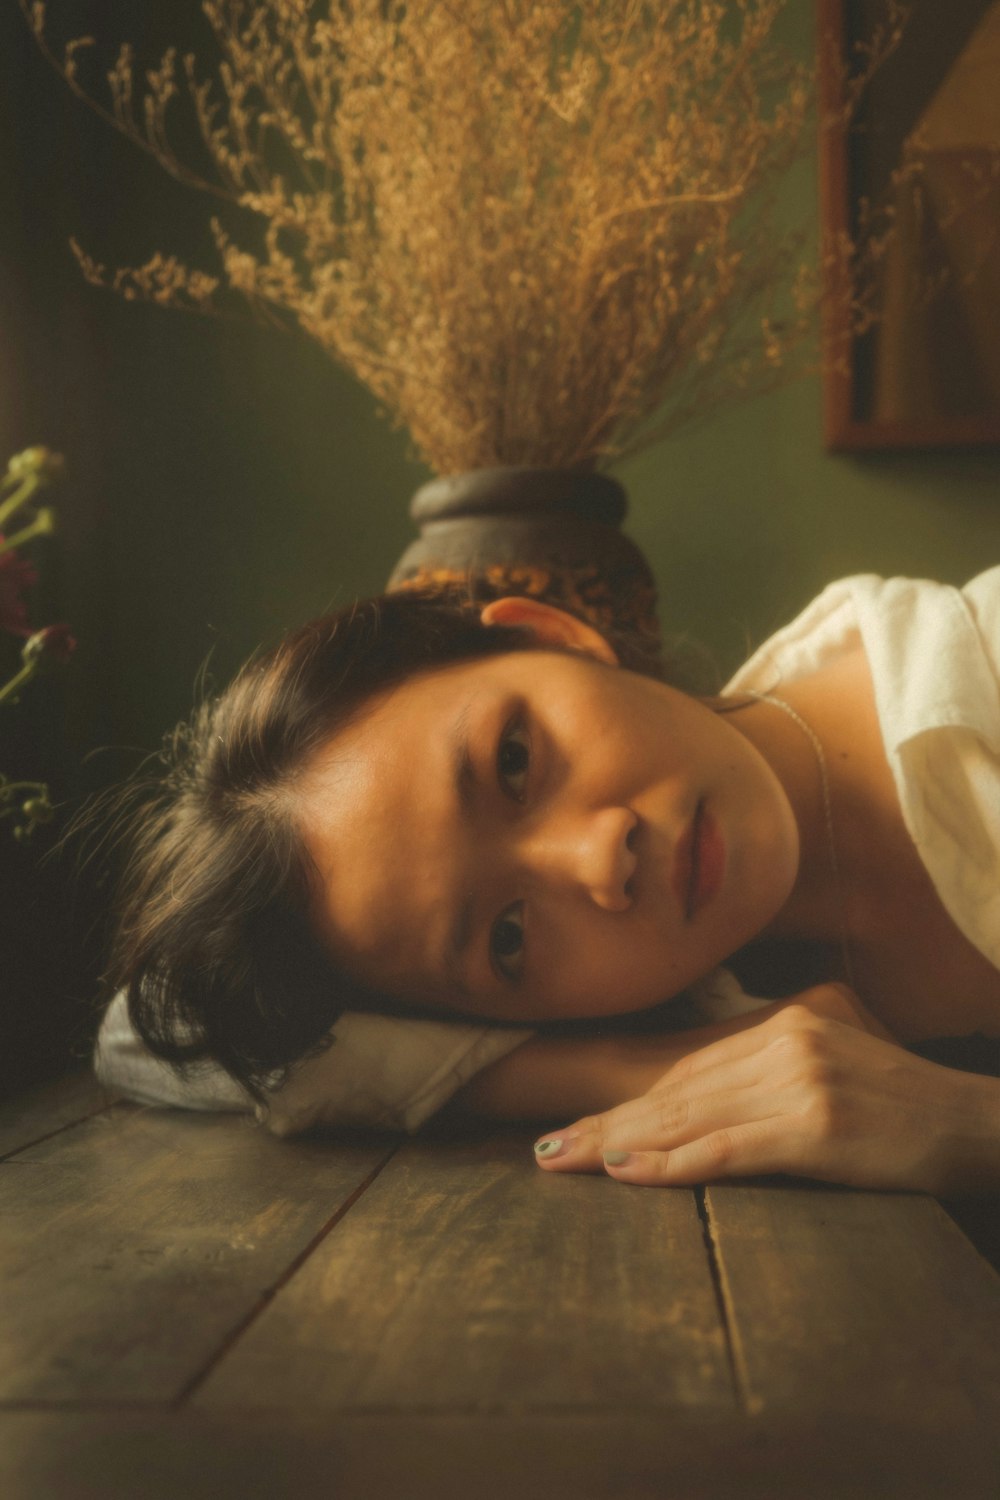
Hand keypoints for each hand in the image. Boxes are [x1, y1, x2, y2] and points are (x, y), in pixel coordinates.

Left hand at [532, 984, 999, 1194]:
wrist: (973, 1123)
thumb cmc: (900, 1105)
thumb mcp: (831, 1063)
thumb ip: (769, 1065)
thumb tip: (699, 1098)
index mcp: (782, 1024)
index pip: (684, 1072)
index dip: (624, 1103)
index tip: (573, 1127)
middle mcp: (784, 1041)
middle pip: (675, 1093)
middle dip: (604, 1126)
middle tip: (546, 1151)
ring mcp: (800, 1081)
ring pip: (688, 1118)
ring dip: (619, 1145)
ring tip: (566, 1161)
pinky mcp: (817, 1126)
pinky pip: (727, 1149)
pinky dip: (671, 1163)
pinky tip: (626, 1172)